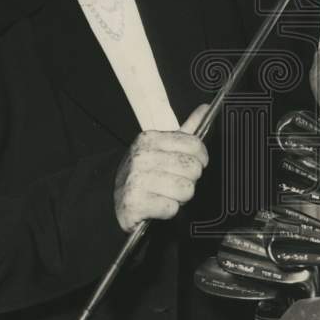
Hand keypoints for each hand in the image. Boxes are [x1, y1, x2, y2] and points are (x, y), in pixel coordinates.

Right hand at [114, 104, 209, 231]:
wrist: (114, 199)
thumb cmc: (143, 174)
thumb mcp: (162, 148)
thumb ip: (185, 131)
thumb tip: (205, 109)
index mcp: (150, 139)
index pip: (194, 145)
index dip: (200, 158)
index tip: (193, 164)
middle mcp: (141, 157)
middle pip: (192, 169)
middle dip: (189, 180)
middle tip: (174, 182)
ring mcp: (136, 180)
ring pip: (185, 190)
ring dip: (180, 197)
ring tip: (166, 194)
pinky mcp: (134, 203)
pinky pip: (171, 208)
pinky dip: (168, 211)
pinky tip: (157, 205)